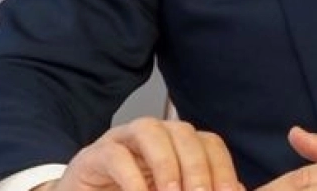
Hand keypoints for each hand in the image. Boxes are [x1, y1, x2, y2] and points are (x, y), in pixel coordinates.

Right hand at [46, 117, 241, 190]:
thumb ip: (199, 190)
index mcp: (176, 146)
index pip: (209, 143)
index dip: (223, 168)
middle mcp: (153, 136)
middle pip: (183, 132)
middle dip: (197, 167)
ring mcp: (121, 141)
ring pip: (149, 130)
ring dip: (166, 164)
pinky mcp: (93, 156)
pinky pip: (115, 155)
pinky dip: (132, 178)